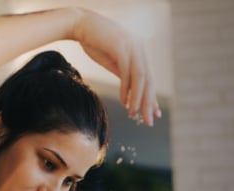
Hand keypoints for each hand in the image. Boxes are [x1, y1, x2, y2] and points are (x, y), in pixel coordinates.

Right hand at [72, 8, 160, 125]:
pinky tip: (124, 102)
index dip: (152, 98)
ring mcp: (131, 46)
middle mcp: (139, 48)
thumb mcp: (113, 62)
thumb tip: (132, 94)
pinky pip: (127, 72)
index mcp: (139, 52)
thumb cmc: (95, 43)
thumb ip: (124, 75)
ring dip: (138, 99)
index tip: (154, 114)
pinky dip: (126, 89)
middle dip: (148, 103)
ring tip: (134, 115)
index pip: (149, 79)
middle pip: (148, 81)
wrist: (80, 24)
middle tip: (149, 121)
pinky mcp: (120, 47)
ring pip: (140, 78)